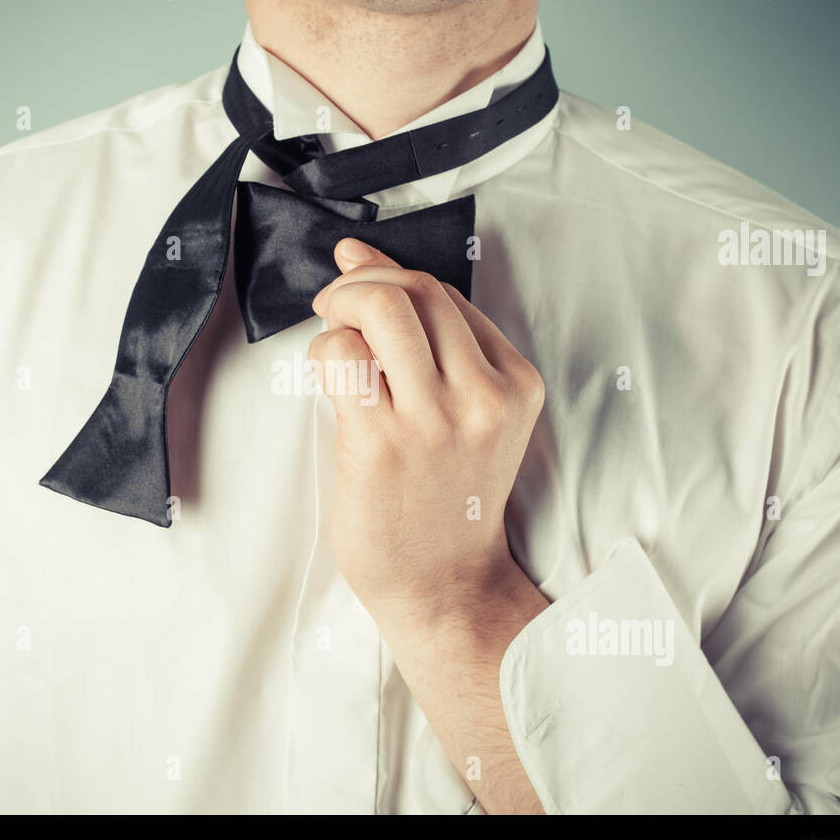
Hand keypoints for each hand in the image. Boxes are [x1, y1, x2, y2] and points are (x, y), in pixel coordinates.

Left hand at [309, 237, 547, 636]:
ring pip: (381, 311)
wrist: (443, 585)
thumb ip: (428, 341)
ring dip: (340, 307)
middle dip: (360, 283)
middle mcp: (482, 398)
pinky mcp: (381, 444)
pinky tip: (330, 379)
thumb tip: (357, 254)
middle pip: (414, 291)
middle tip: (336, 306)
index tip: (359, 277)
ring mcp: (433, 422)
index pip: (446, 294)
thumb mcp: (468, 415)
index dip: (390, 274)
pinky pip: (342, 357)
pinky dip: (325, 351)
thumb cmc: (445, 499)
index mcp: (514, 385)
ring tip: (331, 333)